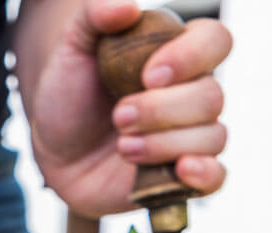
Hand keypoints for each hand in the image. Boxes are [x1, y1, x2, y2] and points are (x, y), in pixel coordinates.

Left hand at [19, 0, 231, 218]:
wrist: (54, 154)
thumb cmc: (69, 98)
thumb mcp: (71, 51)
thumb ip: (94, 17)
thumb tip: (127, 7)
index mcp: (177, 55)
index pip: (216, 40)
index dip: (191, 56)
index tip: (149, 75)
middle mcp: (193, 95)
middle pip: (212, 97)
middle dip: (161, 110)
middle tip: (119, 117)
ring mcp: (192, 137)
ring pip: (212, 137)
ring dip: (163, 144)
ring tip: (122, 147)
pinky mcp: (184, 177)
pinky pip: (217, 177)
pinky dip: (205, 174)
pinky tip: (181, 170)